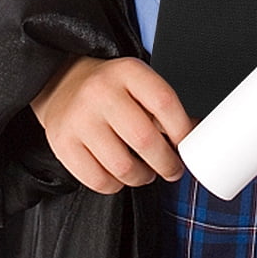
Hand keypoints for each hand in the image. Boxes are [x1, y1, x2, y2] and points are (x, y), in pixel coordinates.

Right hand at [29, 56, 193, 193]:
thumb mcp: (136, 82)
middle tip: (172, 168)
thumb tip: (194, 135)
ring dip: (143, 177)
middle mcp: (100, 93)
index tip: (186, 145)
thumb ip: (163, 107)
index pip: (164, 103)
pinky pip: (99, 181)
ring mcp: (79, 120)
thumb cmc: (108, 88)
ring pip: (123, 167)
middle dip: (167, 163)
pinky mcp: (63, 144)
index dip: (182, 130)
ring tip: (146, 172)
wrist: (61, 83)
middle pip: (145, 140)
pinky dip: (116, 185)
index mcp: (127, 72)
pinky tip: (120, 175)